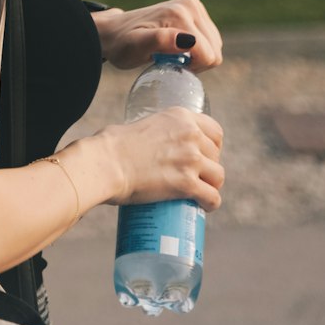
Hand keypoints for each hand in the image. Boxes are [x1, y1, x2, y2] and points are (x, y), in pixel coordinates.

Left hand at [93, 0, 222, 71]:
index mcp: (179, 14)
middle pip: (214, 50)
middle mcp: (190, 5)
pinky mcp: (195, 9)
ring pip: (215, 45)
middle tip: (170, 60)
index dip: (193, 67)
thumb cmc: (122, 44)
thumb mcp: (135, 47)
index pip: (207, 54)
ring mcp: (194, 5)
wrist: (114, 31)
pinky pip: (211, 39)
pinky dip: (199, 49)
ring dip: (198, 56)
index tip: (170, 64)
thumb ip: (160, 42)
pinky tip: (179, 47)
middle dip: (197, 62)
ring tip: (173, 54)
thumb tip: (187, 39)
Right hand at [98, 107, 224, 210]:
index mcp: (180, 116)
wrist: (107, 162)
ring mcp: (190, 159)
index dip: (213, 147)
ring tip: (201, 193)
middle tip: (197, 178)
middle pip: (216, 155)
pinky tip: (204, 207)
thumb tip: (147, 144)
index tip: (205, 156)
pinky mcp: (186, 183)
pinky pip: (212, 197)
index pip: (215, 131)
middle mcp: (190, 134)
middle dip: (209, 168)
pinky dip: (210, 204)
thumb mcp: (142, 124)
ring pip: (218, 177)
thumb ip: (154, 131)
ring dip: (212, 186)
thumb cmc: (113, 145)